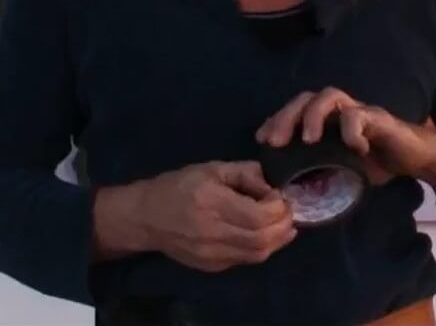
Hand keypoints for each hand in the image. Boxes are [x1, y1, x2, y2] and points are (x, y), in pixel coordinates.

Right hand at [94, 161, 295, 272]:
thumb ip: (246, 173)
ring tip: (283, 223)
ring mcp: (212, 254)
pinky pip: (246, 260)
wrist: (146, 217)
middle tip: (289, 210)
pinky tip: (265, 234)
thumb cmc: (179, 186)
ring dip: (278, 239)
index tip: (281, 195)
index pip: (258, 216)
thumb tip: (274, 184)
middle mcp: (212, 233)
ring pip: (258, 254)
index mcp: (211, 203)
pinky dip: (262, 247)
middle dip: (284, 224)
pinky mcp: (212, 266)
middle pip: (263, 239)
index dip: (278, 208)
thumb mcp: (212, 168)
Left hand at [255, 88, 435, 192]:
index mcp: (327, 121)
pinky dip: (351, 129)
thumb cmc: (377, 163)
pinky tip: (353, 147)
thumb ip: (321, 175)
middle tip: (275, 142)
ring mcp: (359, 111)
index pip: (295, 110)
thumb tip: (293, 199)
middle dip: (286, 117)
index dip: (276, 121)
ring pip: (330, 96)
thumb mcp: (342, 171)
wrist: (416, 157)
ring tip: (308, 140)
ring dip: (314, 116)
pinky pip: (360, 114)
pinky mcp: (379, 118)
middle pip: (306, 98)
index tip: (262, 141)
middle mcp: (340, 111)